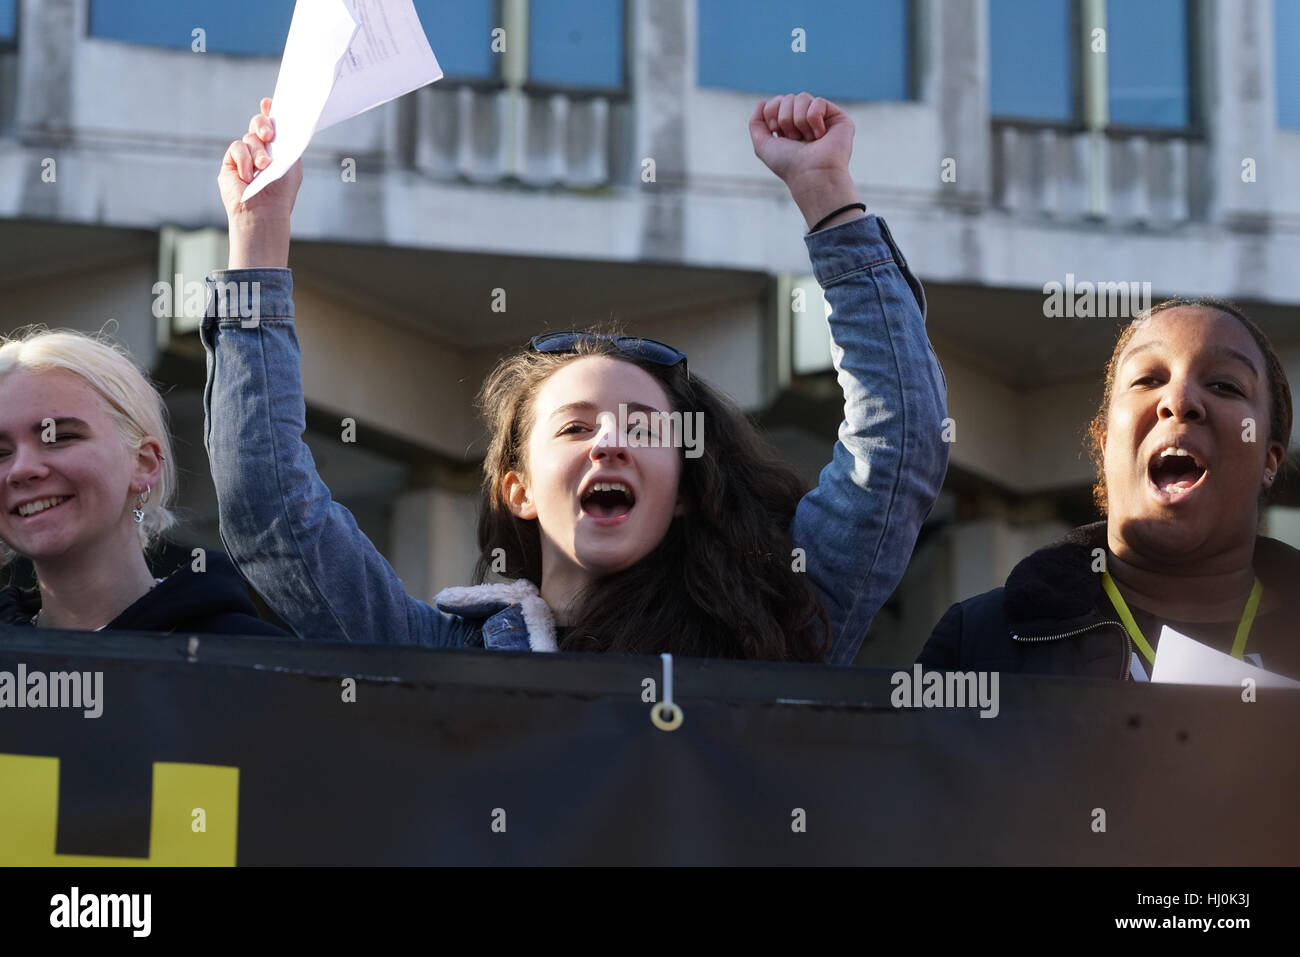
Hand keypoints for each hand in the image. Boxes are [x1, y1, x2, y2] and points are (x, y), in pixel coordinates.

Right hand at [219, 98, 301, 267]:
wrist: (265, 213)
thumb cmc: (281, 193)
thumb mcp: (291, 165)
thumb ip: (288, 144)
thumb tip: (285, 123)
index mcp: (276, 149)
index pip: (272, 125)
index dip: (269, 111)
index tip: (269, 103)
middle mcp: (260, 150)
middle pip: (258, 124)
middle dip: (263, 124)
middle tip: (269, 135)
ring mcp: (244, 156)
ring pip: (249, 138)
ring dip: (258, 152)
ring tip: (264, 168)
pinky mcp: (230, 163)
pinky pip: (236, 148)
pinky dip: (244, 160)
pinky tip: (248, 175)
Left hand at [749, 93, 862, 230]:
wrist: (811, 174)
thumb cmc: (788, 164)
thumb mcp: (762, 145)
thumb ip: (756, 123)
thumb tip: (762, 102)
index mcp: (789, 126)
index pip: (777, 102)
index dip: (772, 112)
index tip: (776, 130)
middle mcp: (805, 121)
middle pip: (788, 98)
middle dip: (786, 118)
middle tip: (794, 139)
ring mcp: (822, 119)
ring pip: (802, 97)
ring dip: (799, 121)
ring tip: (808, 139)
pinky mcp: (838, 118)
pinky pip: (818, 102)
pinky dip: (813, 119)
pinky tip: (820, 136)